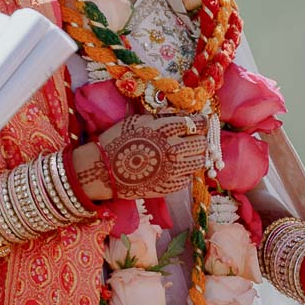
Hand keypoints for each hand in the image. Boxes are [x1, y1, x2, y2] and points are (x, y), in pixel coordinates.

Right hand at [92, 114, 207, 199]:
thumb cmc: (117, 140)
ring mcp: (172, 170)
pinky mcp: (169, 186)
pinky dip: (185, 172)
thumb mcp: (139, 120)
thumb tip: (186, 117)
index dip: (201, 122)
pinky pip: (188, 178)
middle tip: (191, 138)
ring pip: (200, 161)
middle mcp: (172, 149)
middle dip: (199, 139)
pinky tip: (173, 167)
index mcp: (164, 129)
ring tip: (183, 153)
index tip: (200, 122)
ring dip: (195, 156)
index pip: (197, 123)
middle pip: (202, 143)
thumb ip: (164, 118)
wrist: (102, 170)